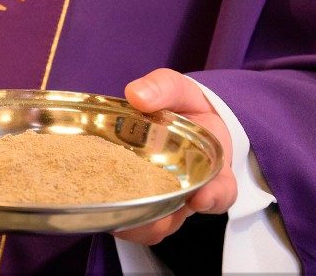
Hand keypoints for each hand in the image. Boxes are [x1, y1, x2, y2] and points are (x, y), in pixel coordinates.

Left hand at [113, 68, 236, 244]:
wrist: (166, 119)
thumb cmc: (181, 108)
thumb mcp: (178, 91)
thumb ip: (163, 89)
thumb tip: (137, 95)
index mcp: (209, 168)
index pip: (222, 191)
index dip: (214, 197)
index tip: (201, 197)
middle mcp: (186, 192)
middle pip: (178, 217)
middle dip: (162, 220)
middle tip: (145, 218)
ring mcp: (159, 201)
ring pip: (150, 226)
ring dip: (133, 224)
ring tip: (113, 216)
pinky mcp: (133, 202)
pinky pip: (127, 219)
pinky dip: (113, 215)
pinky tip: (93, 204)